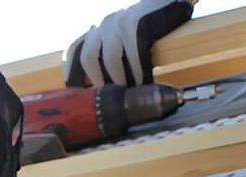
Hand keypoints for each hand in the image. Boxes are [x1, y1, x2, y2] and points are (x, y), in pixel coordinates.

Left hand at [66, 0, 195, 86]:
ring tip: (126, 92)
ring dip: (118, 79)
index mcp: (98, 28)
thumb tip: (102, 83)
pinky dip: (138, 71)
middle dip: (96, 80)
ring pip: (110, 58)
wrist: (174, 0)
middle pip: (88, 58)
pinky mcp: (138, 23)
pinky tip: (143, 82)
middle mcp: (105, 23)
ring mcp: (120, 21)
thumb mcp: (123, 34)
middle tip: (106, 97)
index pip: (74, 50)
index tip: (73, 89)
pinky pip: (134, 54)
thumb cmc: (150, 23)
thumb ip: (109, 51)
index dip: (70, 71)